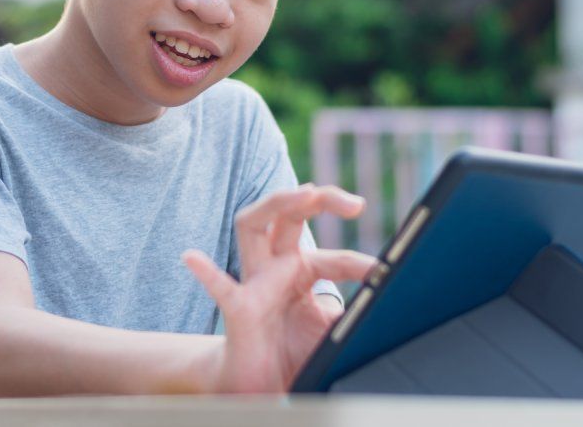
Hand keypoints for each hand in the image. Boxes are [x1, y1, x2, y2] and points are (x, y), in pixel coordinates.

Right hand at [182, 183, 374, 392]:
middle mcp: (274, 267)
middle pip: (289, 215)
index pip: (333, 257)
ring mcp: (254, 283)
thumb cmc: (294, 353)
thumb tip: (391, 300)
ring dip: (277, 205)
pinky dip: (206, 273)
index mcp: (299, 271)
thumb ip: (355, 312)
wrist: (260, 388)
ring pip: (252, 226)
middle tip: (353, 202)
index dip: (361, 265)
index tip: (387, 274)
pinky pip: (220, 289)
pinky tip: (192, 258)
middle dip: (320, 198)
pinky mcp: (238, 309)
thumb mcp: (333, 329)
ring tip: (305, 194)